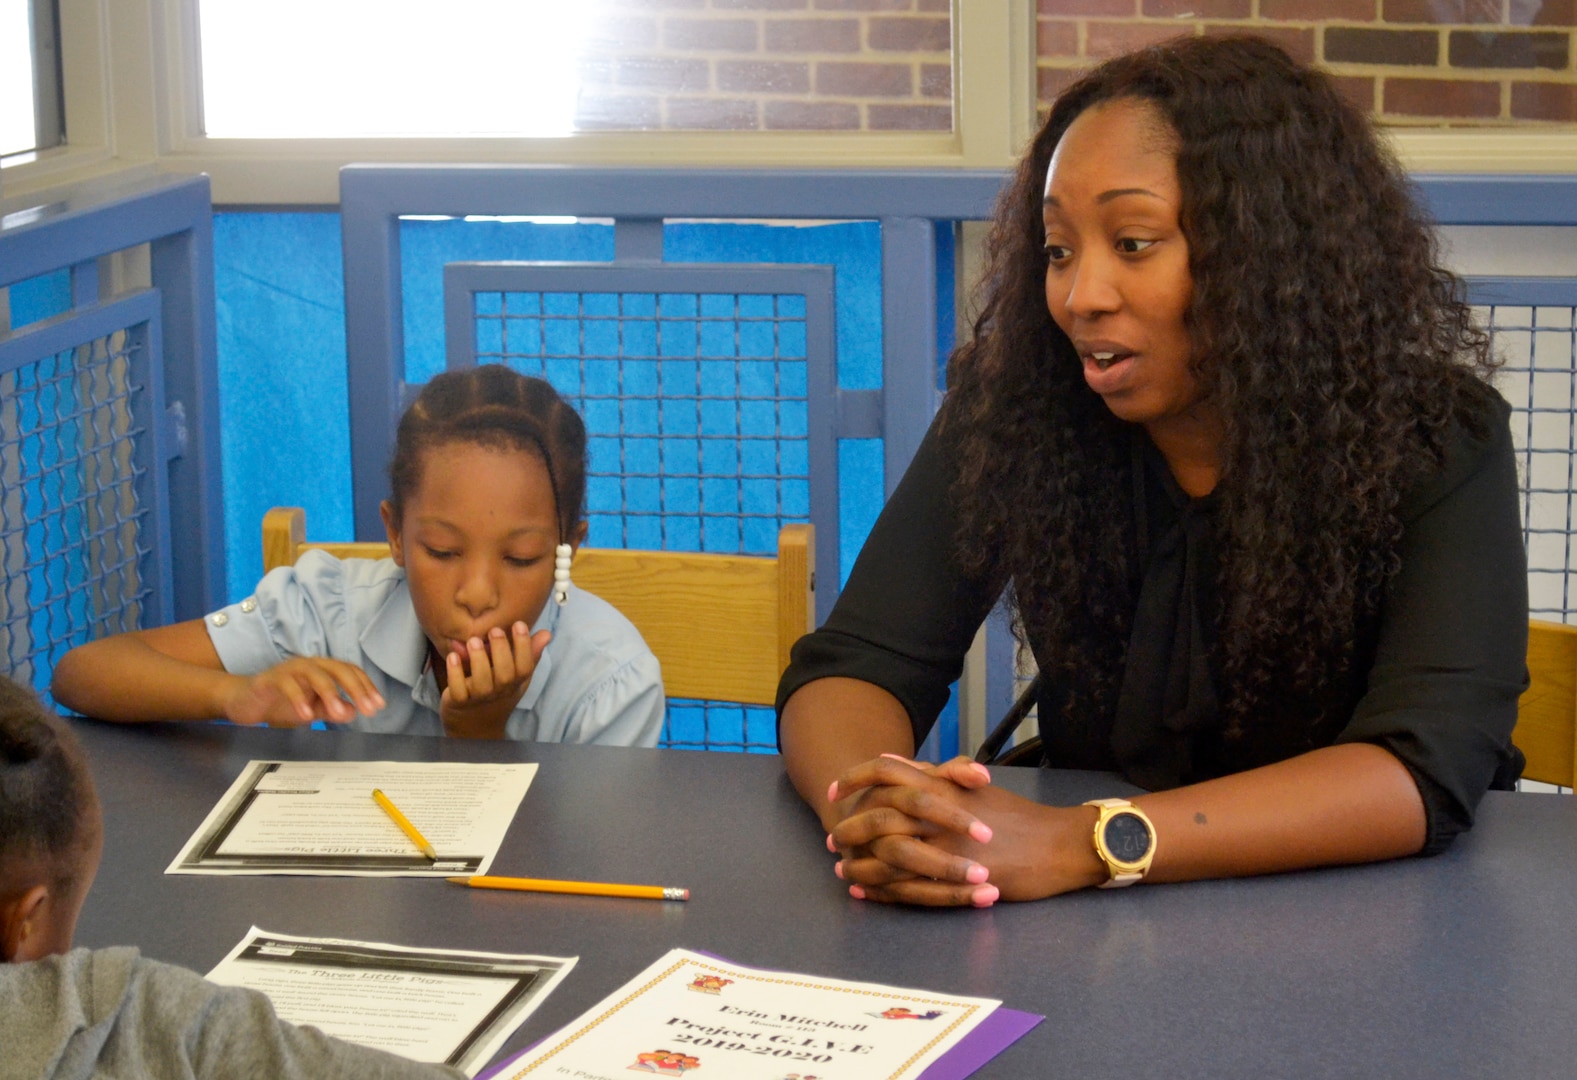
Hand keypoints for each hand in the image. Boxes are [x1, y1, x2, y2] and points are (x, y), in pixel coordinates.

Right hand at [222, 657, 384, 726]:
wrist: (244, 702)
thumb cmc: (281, 703)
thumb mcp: (312, 710)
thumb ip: (332, 710)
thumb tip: (354, 711)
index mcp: (323, 670)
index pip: (351, 672)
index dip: (366, 687)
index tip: (378, 706)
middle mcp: (309, 665)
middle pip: (339, 669)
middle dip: (356, 688)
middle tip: (368, 709)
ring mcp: (289, 669)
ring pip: (315, 673)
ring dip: (330, 693)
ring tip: (339, 713)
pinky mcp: (270, 679)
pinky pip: (287, 684)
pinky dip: (298, 698)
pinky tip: (307, 715)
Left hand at [439, 622, 550, 738]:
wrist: (475, 727)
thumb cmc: (499, 694)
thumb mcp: (517, 678)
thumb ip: (530, 655)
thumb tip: (546, 633)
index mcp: (515, 683)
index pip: (525, 667)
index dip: (524, 646)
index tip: (519, 624)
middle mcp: (499, 691)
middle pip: (504, 674)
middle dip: (500, 650)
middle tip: (495, 630)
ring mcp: (478, 698)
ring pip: (481, 682)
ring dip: (478, 660)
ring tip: (474, 640)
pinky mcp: (458, 702)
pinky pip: (457, 690)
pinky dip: (455, 674)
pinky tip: (453, 656)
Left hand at [828, 755, 1104, 905]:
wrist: (1056, 845)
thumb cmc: (1017, 817)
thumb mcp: (974, 787)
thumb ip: (934, 774)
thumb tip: (896, 761)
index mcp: (942, 786)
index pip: (886, 772)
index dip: (855, 779)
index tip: (836, 791)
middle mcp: (938, 812)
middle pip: (878, 815)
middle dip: (851, 828)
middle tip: (834, 840)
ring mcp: (945, 846)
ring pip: (886, 854)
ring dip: (860, 864)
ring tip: (843, 871)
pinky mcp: (955, 878)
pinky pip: (906, 885)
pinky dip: (881, 889)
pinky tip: (865, 893)